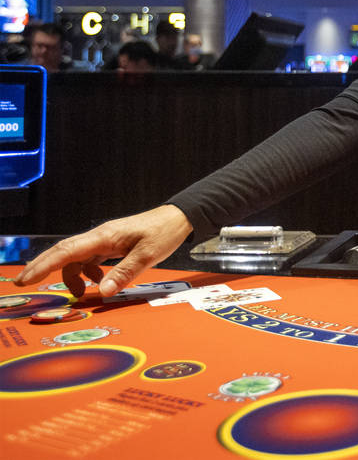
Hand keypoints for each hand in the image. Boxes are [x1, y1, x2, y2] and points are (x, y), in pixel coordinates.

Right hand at [13, 205, 192, 296]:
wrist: (178, 218)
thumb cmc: (164, 232)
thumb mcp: (148, 255)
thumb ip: (124, 273)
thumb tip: (103, 292)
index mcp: (104, 236)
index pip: (66, 251)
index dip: (44, 265)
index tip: (26, 278)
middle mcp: (100, 236)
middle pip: (63, 252)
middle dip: (42, 267)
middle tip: (24, 283)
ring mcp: (105, 240)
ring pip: (77, 258)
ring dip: (73, 275)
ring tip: (82, 293)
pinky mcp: (112, 245)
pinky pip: (91, 259)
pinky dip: (89, 272)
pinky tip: (100, 282)